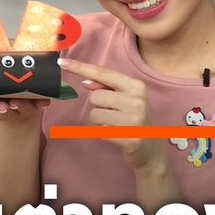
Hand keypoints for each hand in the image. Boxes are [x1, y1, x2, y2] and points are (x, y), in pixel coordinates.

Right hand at [0, 96, 48, 123]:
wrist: (22, 110)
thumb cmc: (1, 100)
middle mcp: (11, 109)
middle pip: (7, 110)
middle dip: (4, 108)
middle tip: (2, 106)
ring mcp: (24, 107)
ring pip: (22, 107)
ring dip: (20, 105)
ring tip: (17, 102)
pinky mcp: (37, 104)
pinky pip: (41, 104)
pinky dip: (43, 103)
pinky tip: (45, 102)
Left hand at [57, 58, 167, 173]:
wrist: (152, 151)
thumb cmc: (135, 121)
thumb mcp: (126, 100)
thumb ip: (107, 88)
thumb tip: (86, 83)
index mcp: (136, 86)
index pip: (103, 73)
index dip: (81, 67)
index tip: (62, 62)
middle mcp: (137, 100)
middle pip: (95, 96)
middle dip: (98, 107)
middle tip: (114, 115)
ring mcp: (135, 119)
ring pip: (94, 114)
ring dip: (100, 122)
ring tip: (116, 125)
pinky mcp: (129, 138)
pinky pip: (100, 131)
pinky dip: (104, 133)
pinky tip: (118, 135)